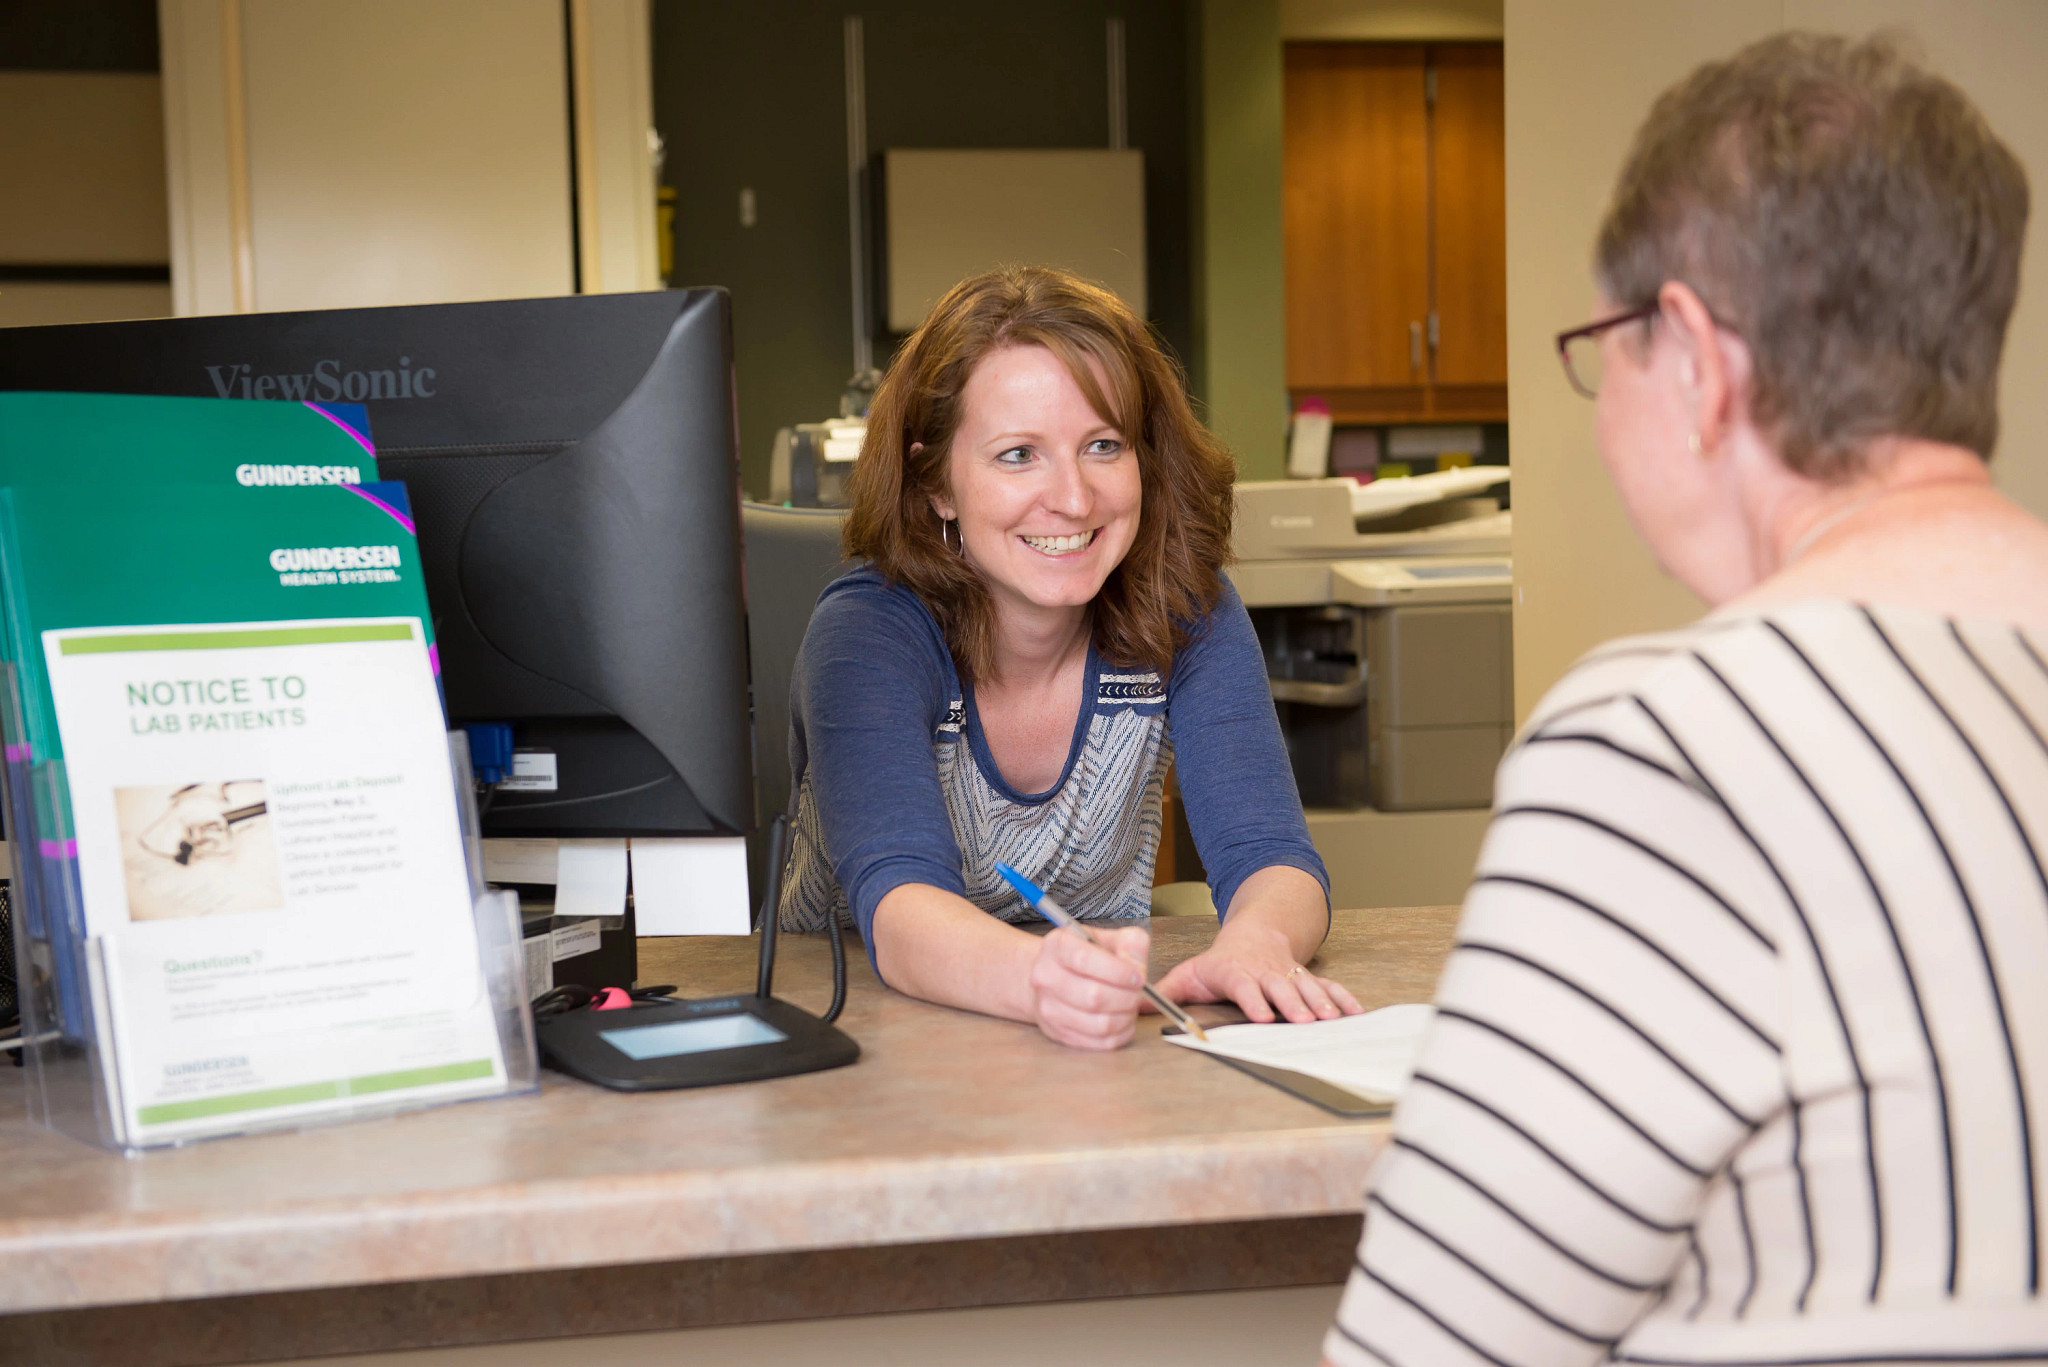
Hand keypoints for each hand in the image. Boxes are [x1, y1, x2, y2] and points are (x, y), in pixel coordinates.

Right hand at [1026, 923, 1150, 1049]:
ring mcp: (1048, 1007)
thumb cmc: (1087, 956)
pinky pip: (1100, 1042)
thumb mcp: (1109, 938)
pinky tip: (1124, 1020)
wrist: (1054, 977)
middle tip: (1138, 992)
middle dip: (1127, 997)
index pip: (1084, 959)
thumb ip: (1131, 944)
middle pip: (1093, 996)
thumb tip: (1138, 970)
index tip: (1138, 977)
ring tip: (1131, 1006)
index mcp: (1057, 945)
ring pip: (1100, 1024)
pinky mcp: (1058, 1032)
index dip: (1118, 971)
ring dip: (1126, 1017)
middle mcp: (1046, 976)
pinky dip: (1121, 1033)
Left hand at [1152, 917, 1361, 1023]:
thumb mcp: (1190, 973)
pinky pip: (1329, 987)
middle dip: (1293, 1003)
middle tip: (1304, 1021)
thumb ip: (1167, 994)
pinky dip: (1344, 999)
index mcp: (1236, 972)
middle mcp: (1266, 973)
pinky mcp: (1307, 979)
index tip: (1262, 1015)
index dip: (1253, 1000)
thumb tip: (1134, 1007)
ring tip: (1332, 1021)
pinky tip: (1357, 1014)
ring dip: (1321, 1003)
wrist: (1255, 936)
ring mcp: (1289, 975)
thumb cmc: (1219, 962)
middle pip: (1280, 988)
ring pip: (1307, 987)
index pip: (1244, 986)